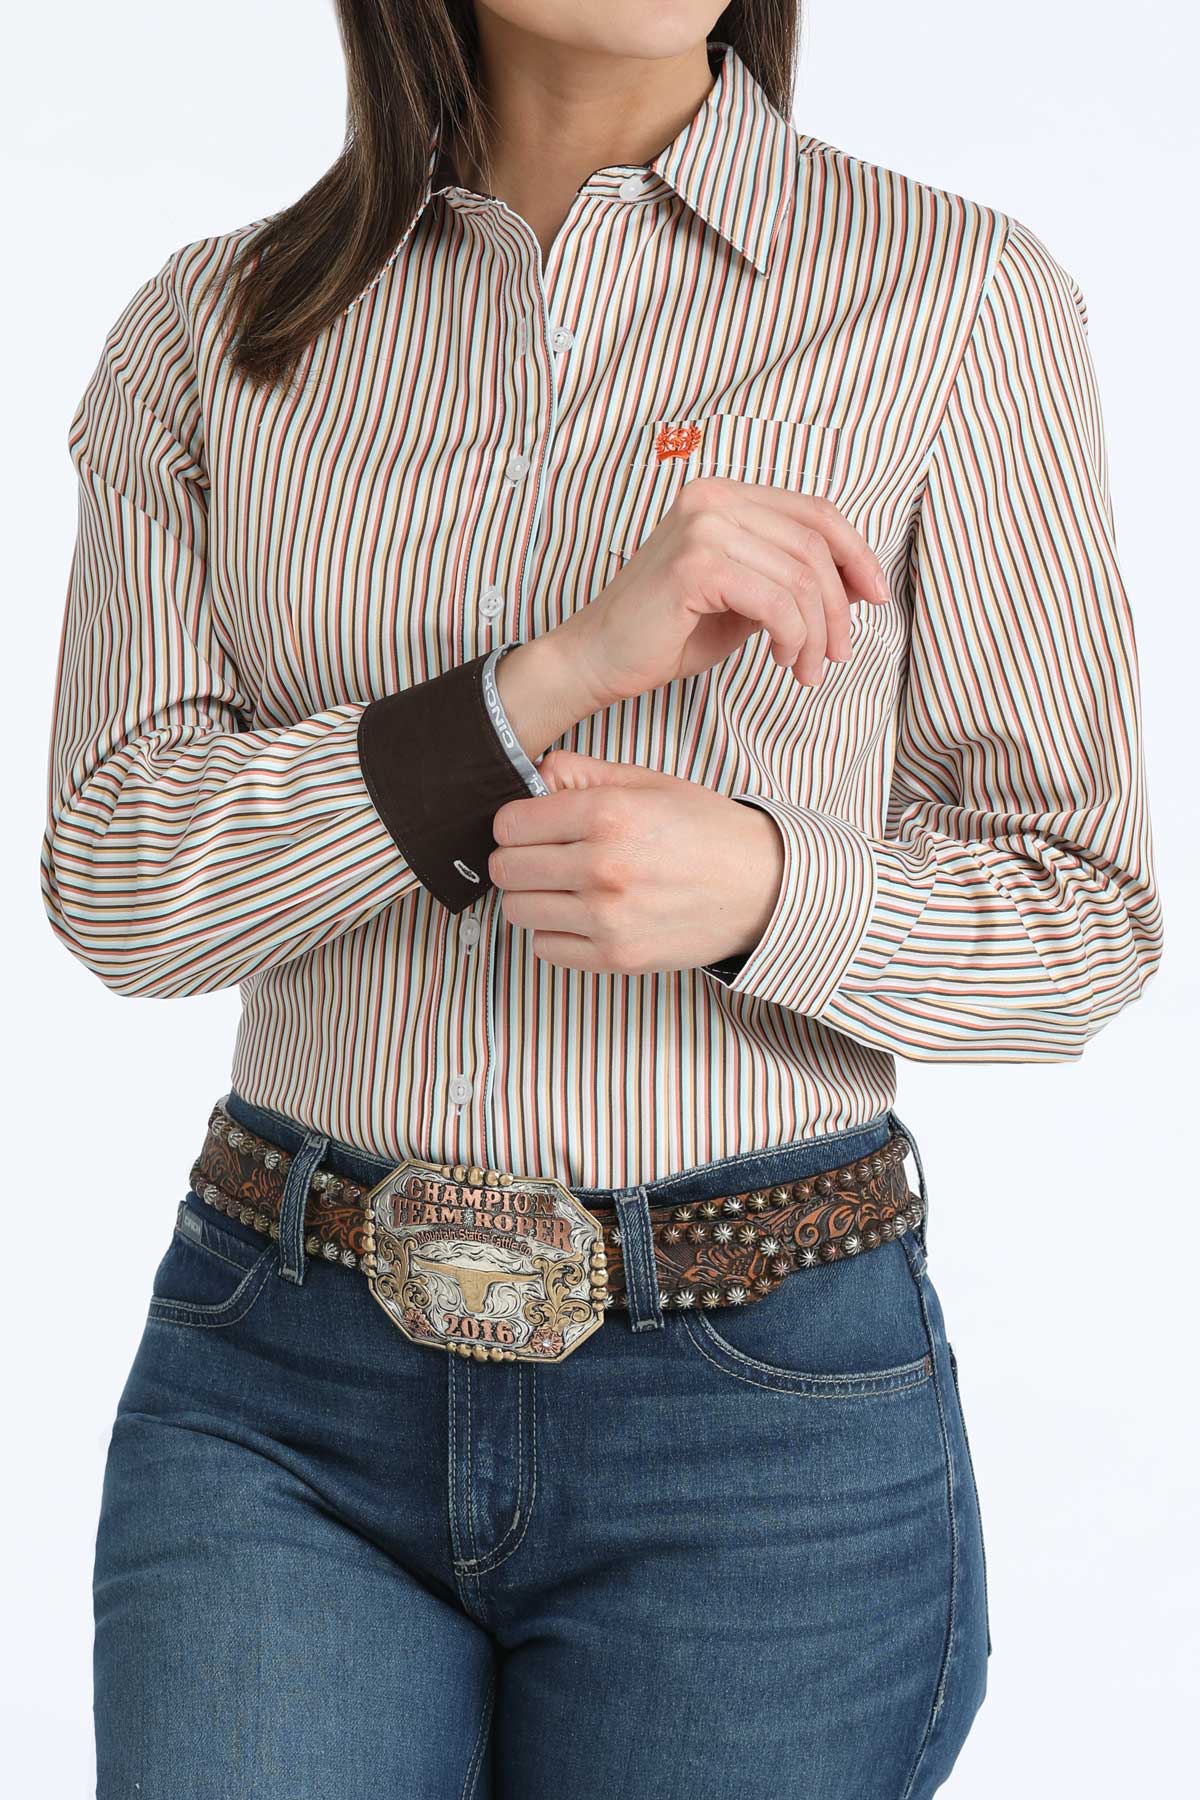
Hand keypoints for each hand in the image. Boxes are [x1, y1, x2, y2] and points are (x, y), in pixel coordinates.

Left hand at [489, 748, 785, 976]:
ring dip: (533, 896)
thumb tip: (534, 774)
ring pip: (518, 910)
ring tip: (564, 886)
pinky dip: (554, 932)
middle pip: (506, 869)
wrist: (763, 888)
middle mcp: (604, 866)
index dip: (517, 822)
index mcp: (609, 814)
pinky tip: (580, 915)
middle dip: (518, 858)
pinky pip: (544, 947)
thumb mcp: (649, 783)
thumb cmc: (707, 831)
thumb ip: (584, 773)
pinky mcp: (616, 957)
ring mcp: (608, 918)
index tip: (534, 825)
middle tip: (544, 856)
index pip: (510, 824)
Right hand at [564, 475, 892, 709]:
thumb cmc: (664, 634)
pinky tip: (781, 659)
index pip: (814, 512)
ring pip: (801, 577)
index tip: (876, 597)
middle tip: (838, 654)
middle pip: (814, 544)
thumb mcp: (742, 600)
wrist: (596, 659)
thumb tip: (857, 584)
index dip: (856, 554)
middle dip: (839, 606)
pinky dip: (792, 637)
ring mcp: (703, 526)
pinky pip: (777, 603)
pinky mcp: (696, 565)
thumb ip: (789, 582)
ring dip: (817, 633)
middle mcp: (713, 498)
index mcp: (722, 495)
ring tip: (805, 668)